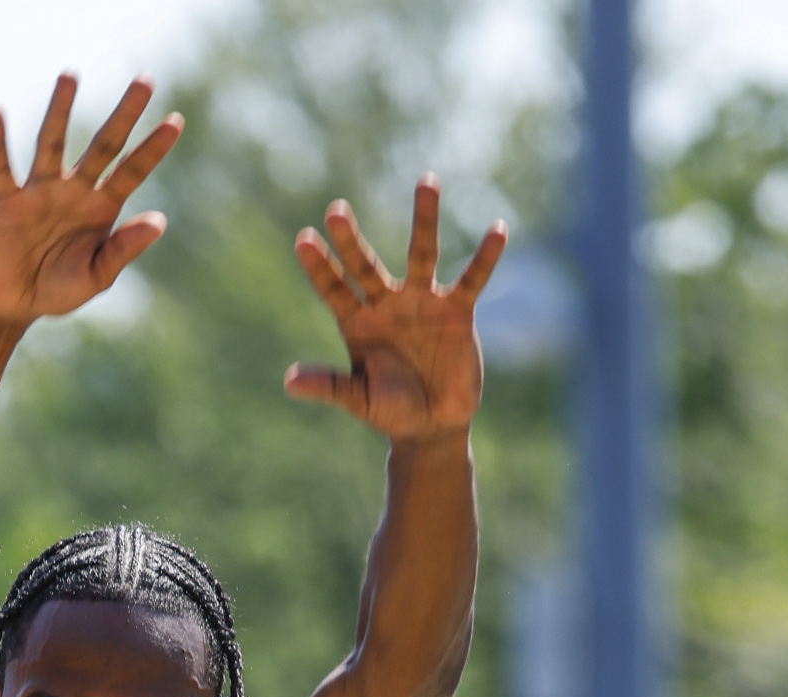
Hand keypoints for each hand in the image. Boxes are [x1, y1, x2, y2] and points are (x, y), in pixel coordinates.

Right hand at [0, 74, 182, 329]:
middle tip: (145, 81)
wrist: (11, 307)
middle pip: (103, 145)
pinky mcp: (5, 201)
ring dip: (60, 111)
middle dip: (124, 115)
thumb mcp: (95, 277)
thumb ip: (123, 250)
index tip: (176, 121)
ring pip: (51, 143)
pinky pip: (1, 166)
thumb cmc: (57, 291)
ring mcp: (39, 191)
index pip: (131, 171)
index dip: (153, 148)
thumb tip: (160, 221)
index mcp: (100, 208)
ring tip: (70, 75)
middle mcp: (73, 190)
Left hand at [287, 179, 505, 439]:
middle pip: (366, 266)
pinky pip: (472, 279)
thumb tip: (288, 381)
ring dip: (424, 220)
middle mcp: (387, 304)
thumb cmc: (390, 412)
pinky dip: (486, 257)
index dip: (320, 268)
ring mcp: (423, 302)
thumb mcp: (359, 401)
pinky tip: (498, 230)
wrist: (432, 425)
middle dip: (351, 240)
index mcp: (358, 323)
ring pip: (422, 254)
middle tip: (335, 209)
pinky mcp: (457, 310)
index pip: (334, 289)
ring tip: (426, 181)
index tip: (303, 240)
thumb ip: (329, 387)